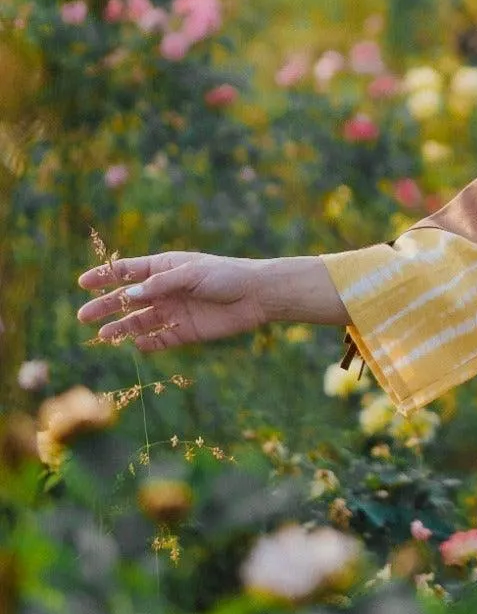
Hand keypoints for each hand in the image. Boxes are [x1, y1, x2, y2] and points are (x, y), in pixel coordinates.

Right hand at [77, 252, 270, 350]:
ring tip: (103, 336)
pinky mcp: (185, 331)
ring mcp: (174, 311)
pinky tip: (136, 345)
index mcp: (165, 268)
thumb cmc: (225, 275)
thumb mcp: (191, 274)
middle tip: (83, 316)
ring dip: (121, 328)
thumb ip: (160, 284)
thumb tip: (129, 294)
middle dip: (106, 306)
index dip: (106, 276)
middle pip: (128, 299)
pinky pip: (160, 339)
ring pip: (140, 321)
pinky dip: (148, 343)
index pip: (129, 271)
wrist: (256, 295)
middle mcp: (165, 290)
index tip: (83, 282)